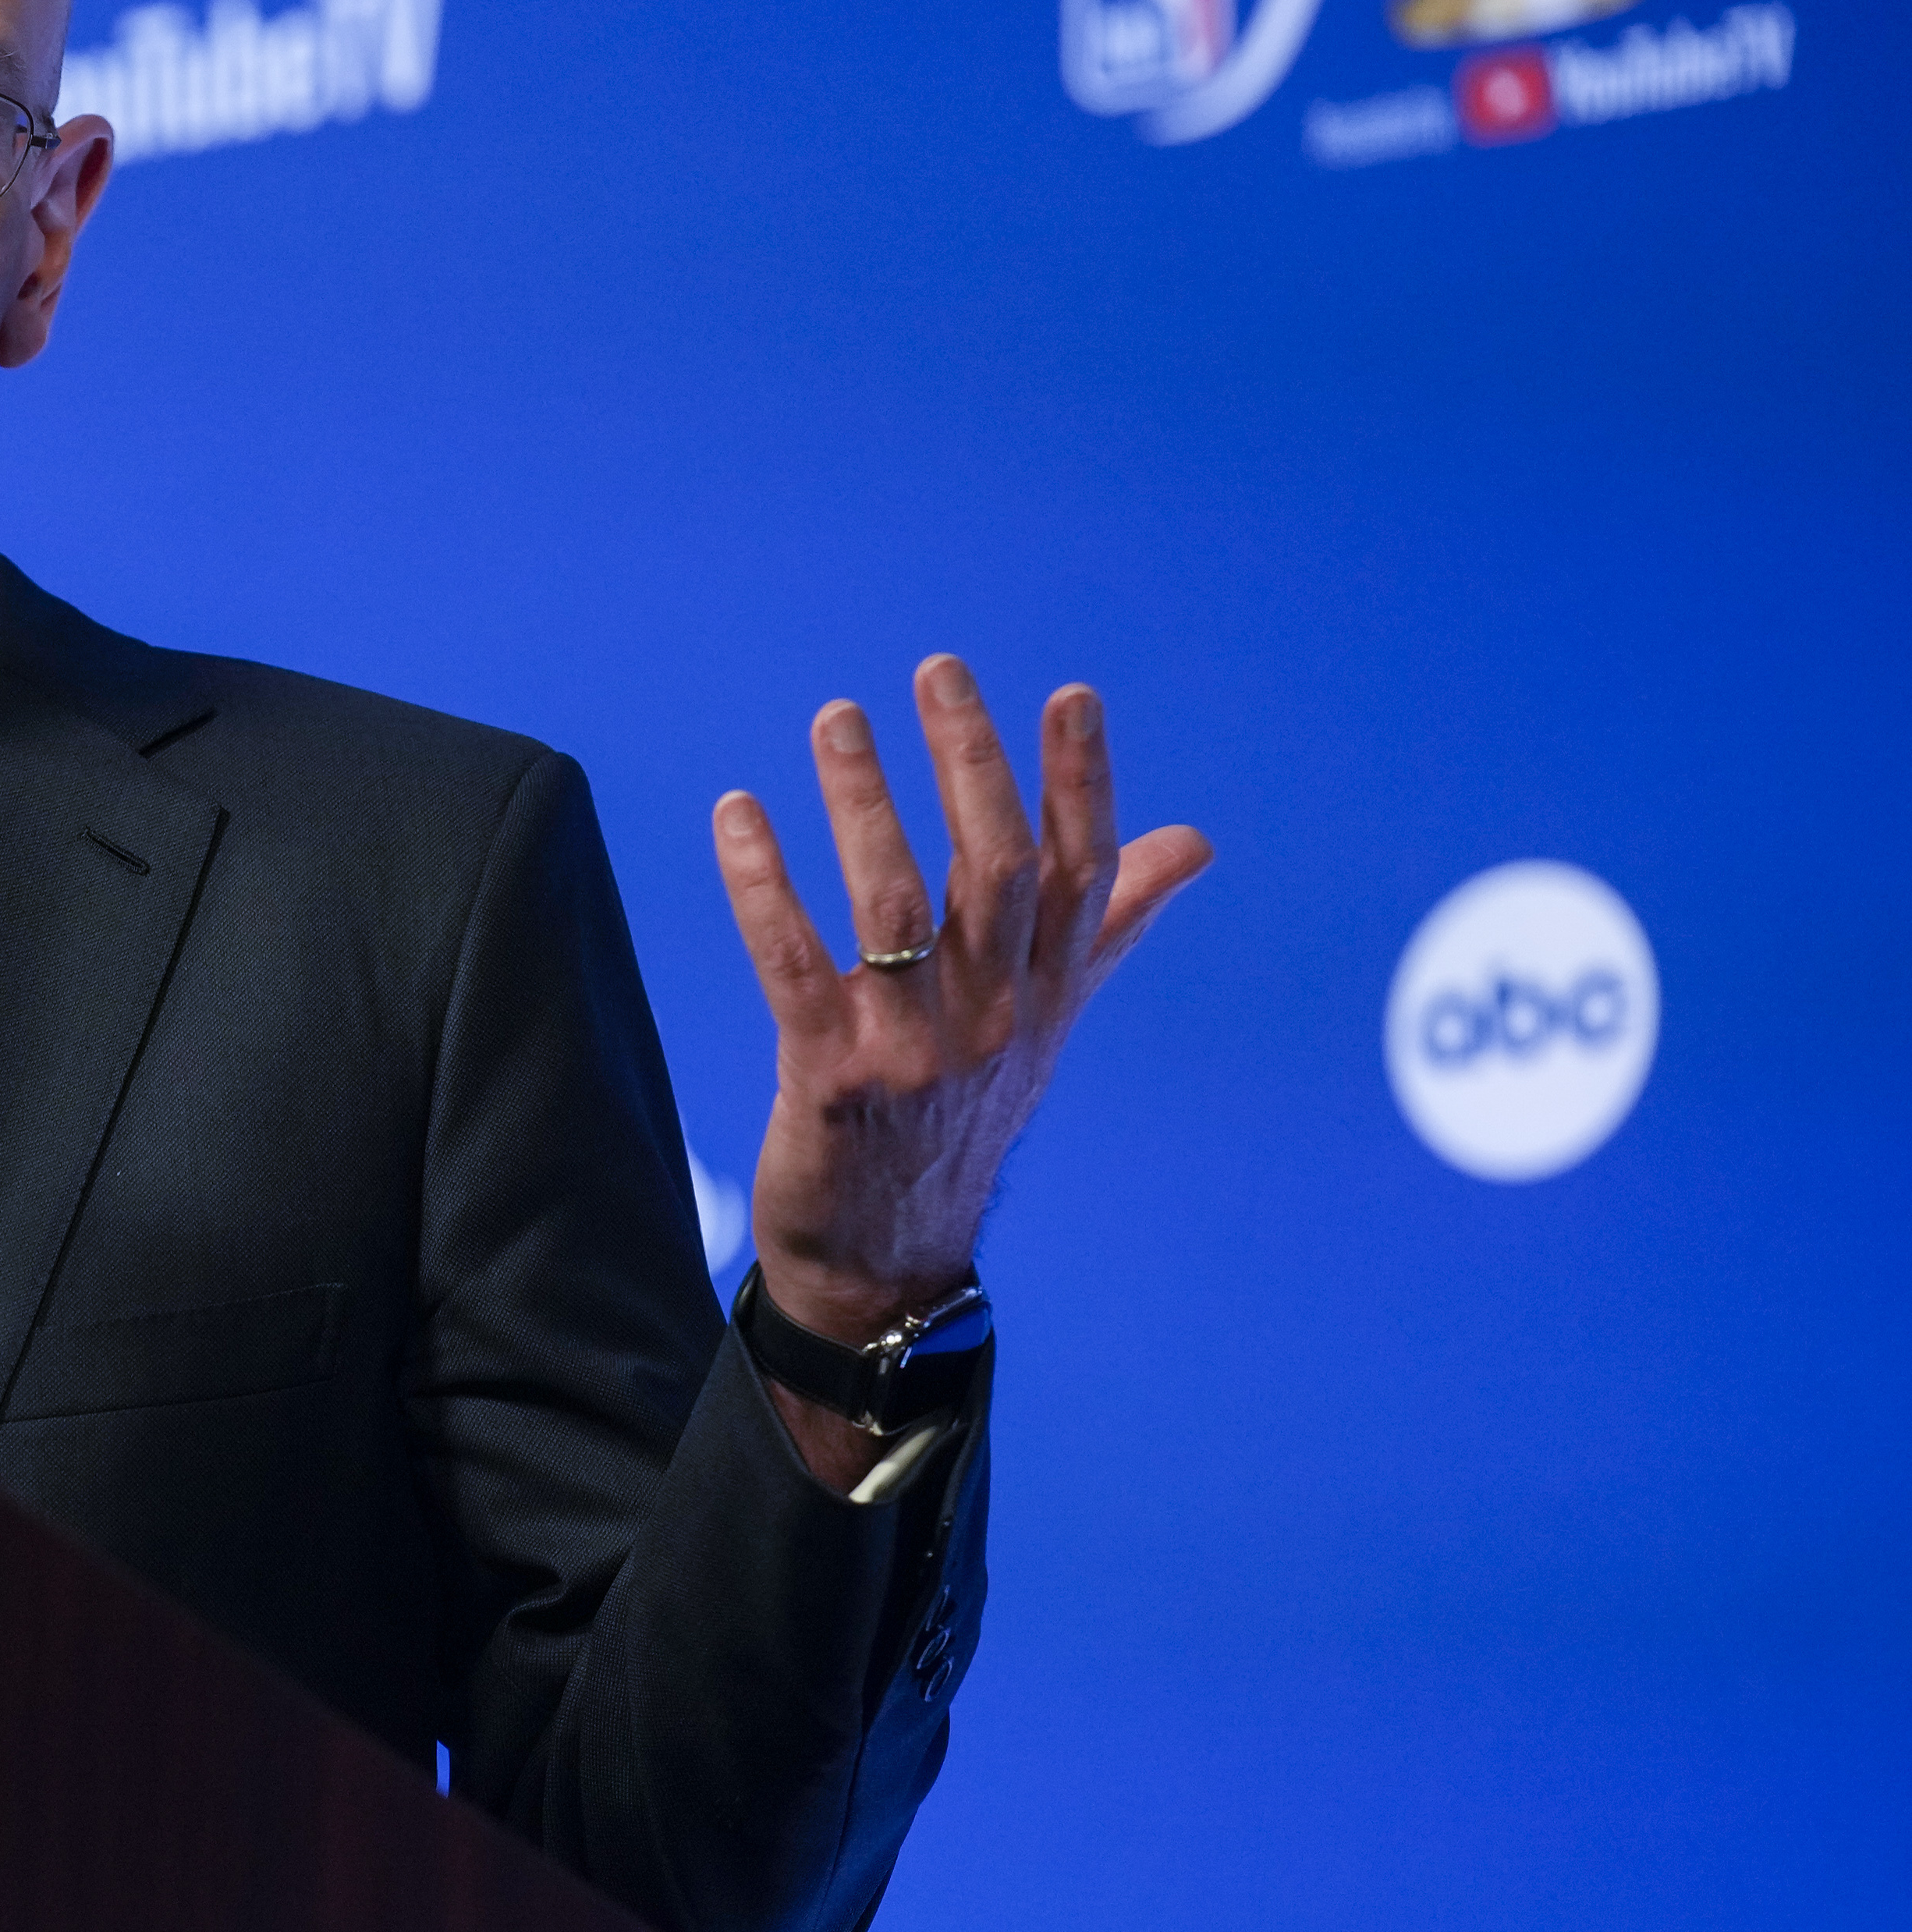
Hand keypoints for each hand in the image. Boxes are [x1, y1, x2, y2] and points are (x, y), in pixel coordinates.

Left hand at [711, 659, 1212, 1370]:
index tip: (1069, 693)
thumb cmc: (964, 1121)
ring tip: (836, 719)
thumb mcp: (1050, 1025)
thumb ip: (1109, 925)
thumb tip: (1194, 841)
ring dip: (863, 801)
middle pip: (993, 869)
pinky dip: (763, 883)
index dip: (1080, 781)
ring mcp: (913, 1051)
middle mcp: (993, 1019)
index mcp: (1046, 996)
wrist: (889, 1261)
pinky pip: (793, 960)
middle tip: (937, 670)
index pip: (1079, 871)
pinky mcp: (830, 1077)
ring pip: (894, 902)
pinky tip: (738, 813)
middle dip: (968, 761)